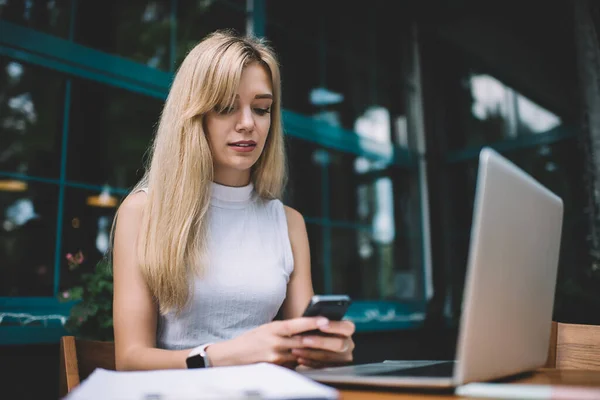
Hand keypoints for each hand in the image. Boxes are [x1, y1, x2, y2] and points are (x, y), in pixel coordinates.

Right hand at [207, 317, 329, 366]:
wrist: (232, 356)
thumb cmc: (252, 339)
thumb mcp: (267, 328)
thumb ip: (284, 329)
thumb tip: (305, 327)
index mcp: (273, 328)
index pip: (296, 324)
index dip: (312, 322)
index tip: (325, 319)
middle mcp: (275, 342)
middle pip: (302, 341)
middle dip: (319, 339)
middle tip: (334, 336)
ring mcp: (275, 357)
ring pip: (301, 354)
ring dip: (313, 351)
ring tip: (327, 346)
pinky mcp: (275, 368)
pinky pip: (294, 364)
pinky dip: (301, 361)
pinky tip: (310, 358)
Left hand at [292, 320, 354, 368]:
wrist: (313, 340)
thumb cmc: (315, 328)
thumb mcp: (319, 322)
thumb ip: (318, 321)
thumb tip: (313, 320)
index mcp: (347, 329)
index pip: (347, 327)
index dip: (335, 326)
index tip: (321, 326)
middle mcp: (348, 344)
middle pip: (339, 344)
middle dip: (320, 342)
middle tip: (304, 340)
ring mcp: (343, 358)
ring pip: (329, 357)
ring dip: (310, 353)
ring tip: (295, 350)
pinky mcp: (334, 368)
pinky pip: (322, 366)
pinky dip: (309, 362)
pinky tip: (299, 358)